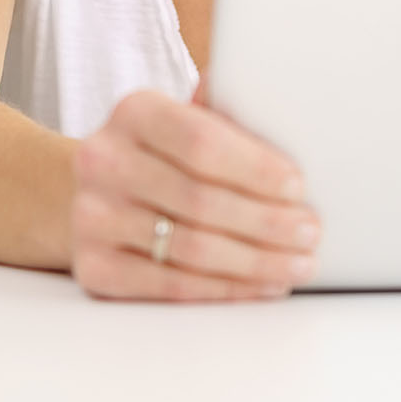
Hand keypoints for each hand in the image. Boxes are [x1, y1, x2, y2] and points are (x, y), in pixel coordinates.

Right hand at [70, 85, 320, 299]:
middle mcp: (103, 160)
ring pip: (191, 247)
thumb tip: (293, 119)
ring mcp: (91, 215)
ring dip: (256, 261)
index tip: (298, 187)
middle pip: (200, 199)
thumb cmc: (164, 157)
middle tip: (310, 233)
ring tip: (297, 263)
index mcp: (134, 112)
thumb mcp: (187, 122)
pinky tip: (260, 285)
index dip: (255, 169)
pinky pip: (170, 285)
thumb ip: (230, 116)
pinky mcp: (92, 266)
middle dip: (267, 222)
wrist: (99, 193)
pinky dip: (225, 289)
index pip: (202, 141)